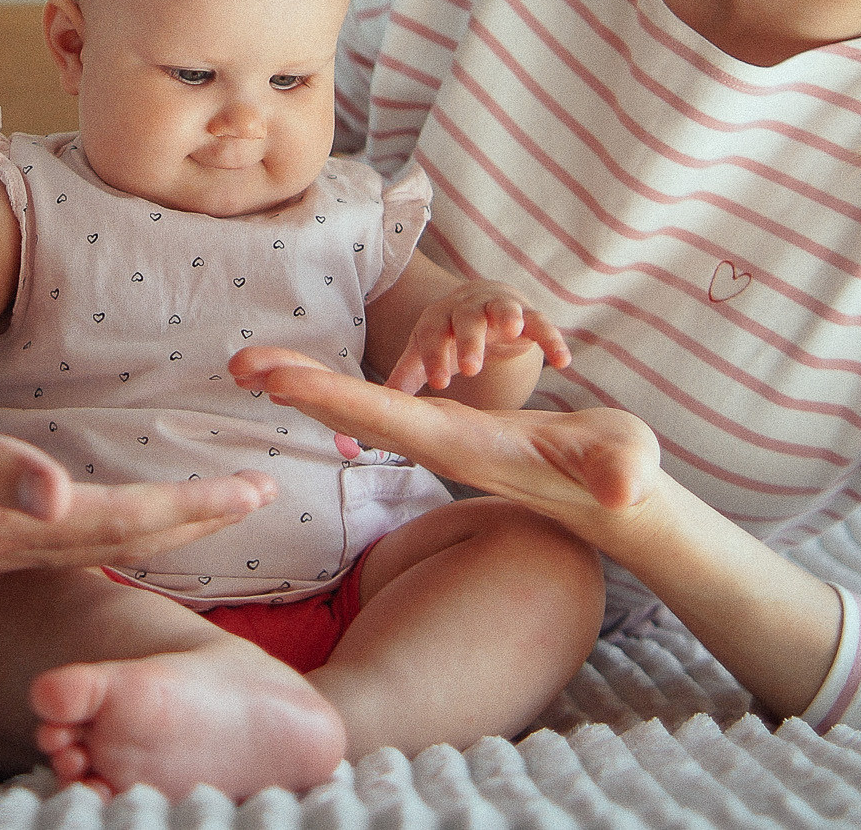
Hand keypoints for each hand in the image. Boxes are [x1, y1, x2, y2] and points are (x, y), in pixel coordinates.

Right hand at [0, 389, 274, 569]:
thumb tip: (61, 495)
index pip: (115, 525)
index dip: (186, 510)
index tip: (251, 490)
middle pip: (115, 539)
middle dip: (190, 520)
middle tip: (259, 492)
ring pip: (89, 539)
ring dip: (153, 523)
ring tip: (206, 505)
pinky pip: (54, 534)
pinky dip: (101, 521)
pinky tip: (108, 511)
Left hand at [231, 346, 655, 524]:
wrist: (614, 498)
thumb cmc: (620, 475)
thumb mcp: (625, 470)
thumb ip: (621, 476)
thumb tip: (622, 490)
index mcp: (460, 447)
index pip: (383, 417)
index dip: (328, 395)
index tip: (274, 378)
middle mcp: (435, 444)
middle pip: (350, 413)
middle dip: (294, 386)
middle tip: (235, 362)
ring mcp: (435, 438)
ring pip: (354, 410)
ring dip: (304, 385)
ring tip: (251, 364)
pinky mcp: (442, 430)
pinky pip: (373, 407)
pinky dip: (335, 389)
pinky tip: (304, 379)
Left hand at [386, 278, 570, 395]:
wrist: (484, 303)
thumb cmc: (450, 334)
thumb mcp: (428, 350)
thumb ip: (408, 374)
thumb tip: (373, 406)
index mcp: (438, 319)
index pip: (432, 334)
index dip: (433, 356)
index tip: (438, 383)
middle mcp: (467, 309)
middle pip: (466, 319)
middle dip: (468, 340)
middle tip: (470, 369)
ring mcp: (500, 310)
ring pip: (503, 310)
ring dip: (508, 317)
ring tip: (512, 331)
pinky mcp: (529, 317)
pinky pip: (542, 323)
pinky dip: (551, 339)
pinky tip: (562, 362)